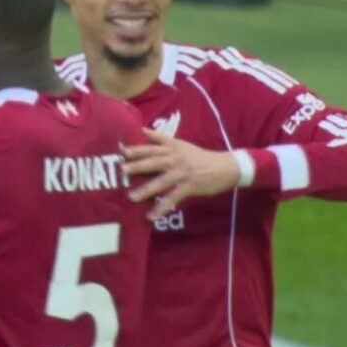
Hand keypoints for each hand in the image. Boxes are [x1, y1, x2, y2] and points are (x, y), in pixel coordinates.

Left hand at [122, 128, 240, 220]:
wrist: (225, 167)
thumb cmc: (198, 156)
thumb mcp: (180, 144)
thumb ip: (160, 139)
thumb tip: (142, 130)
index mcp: (172, 148)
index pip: (152, 146)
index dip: (137, 148)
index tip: (121, 150)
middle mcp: (175, 159)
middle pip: (155, 161)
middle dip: (138, 165)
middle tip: (123, 170)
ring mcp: (182, 173)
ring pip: (162, 181)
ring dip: (146, 190)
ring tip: (131, 197)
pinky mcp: (189, 187)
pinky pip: (173, 198)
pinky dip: (161, 208)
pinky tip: (151, 216)